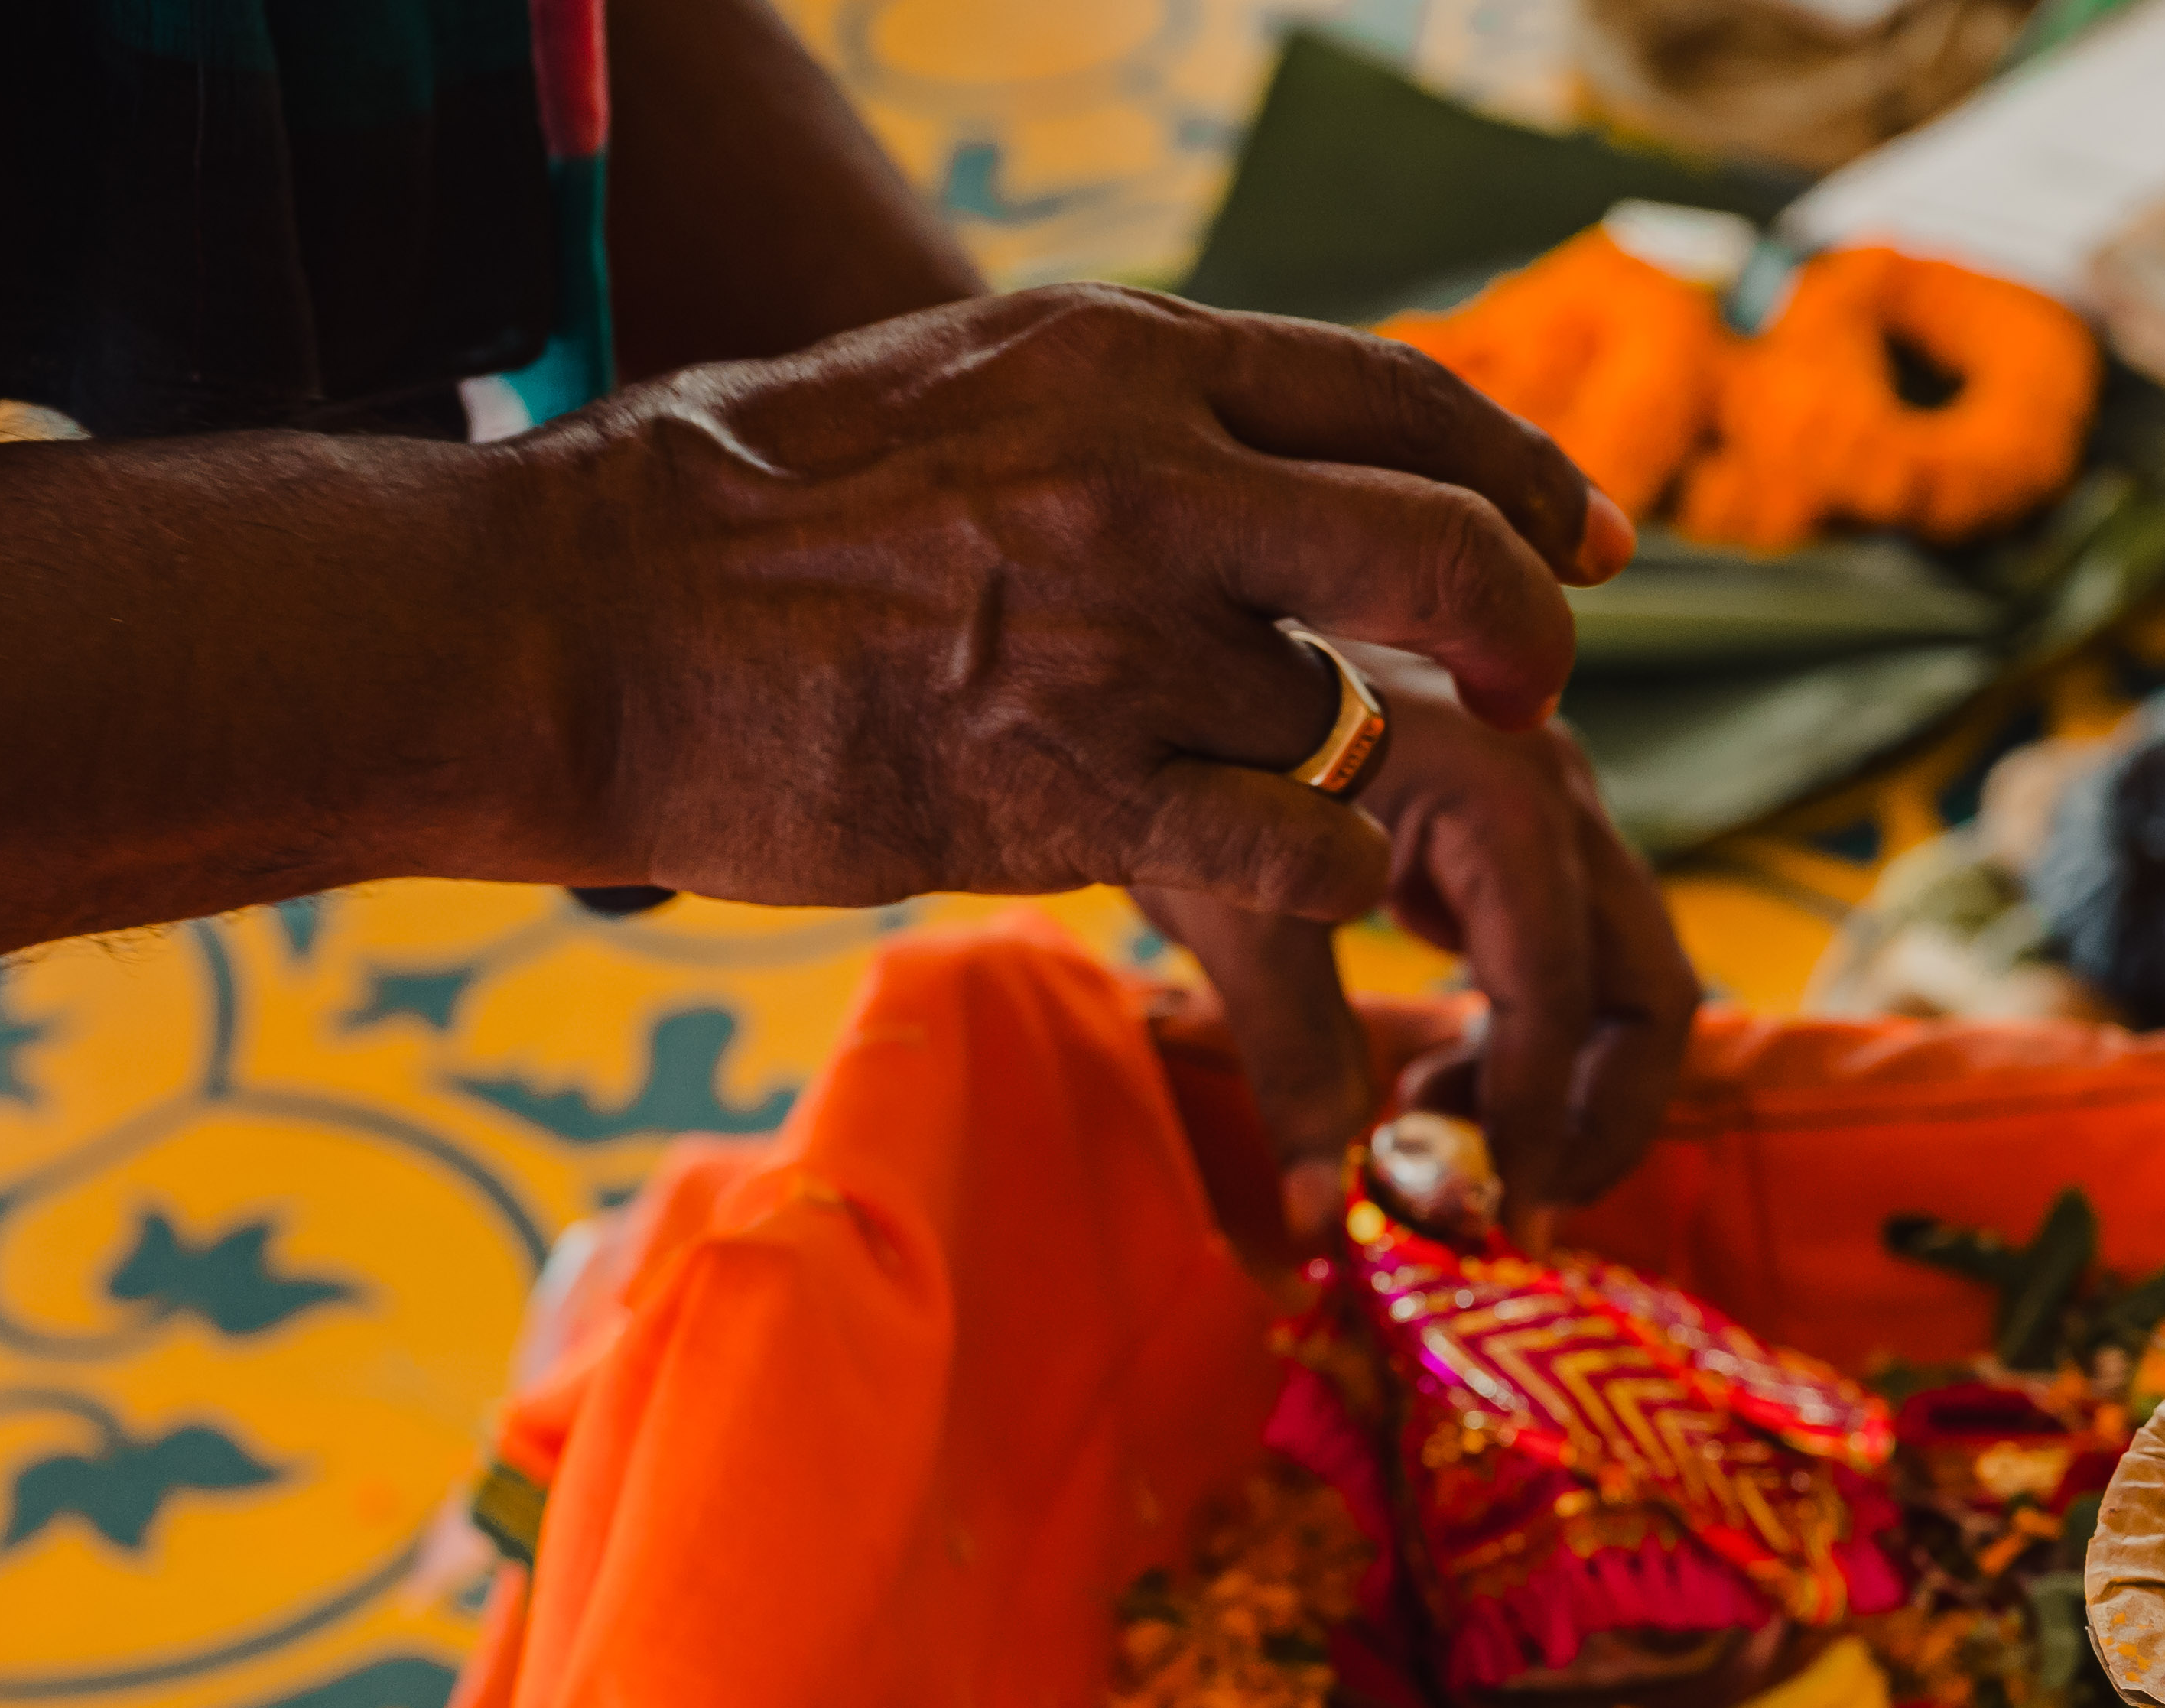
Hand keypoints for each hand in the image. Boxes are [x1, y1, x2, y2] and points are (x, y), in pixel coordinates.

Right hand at [535, 286, 1635, 918]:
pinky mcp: (1072, 790)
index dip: (1524, 474)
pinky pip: (1290, 853)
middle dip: (1525, 630)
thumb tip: (1250, 461)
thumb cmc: (743, 517)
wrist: (578, 620)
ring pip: (1349, 724)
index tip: (1587, 539)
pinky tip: (1276, 894)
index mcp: (1123, 357)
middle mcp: (1145, 477)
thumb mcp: (960, 389)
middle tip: (1543, 694)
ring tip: (1286, 825)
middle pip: (1439, 549)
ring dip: (1350, 791)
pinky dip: (1317, 892)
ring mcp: (1115, 638)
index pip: (1400, 395)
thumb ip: (1121, 419)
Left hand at [1138, 646, 1700, 1233]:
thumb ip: (1292, 1061)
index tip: (1496, 1221)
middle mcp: (1556, 790)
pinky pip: (1582, 959)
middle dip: (1598, 1120)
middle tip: (1513, 1206)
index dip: (1534, 1123)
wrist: (1171, 635)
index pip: (1556, 994)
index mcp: (1499, 792)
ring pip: (1632, 980)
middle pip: (1650, 991)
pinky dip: (1542, 1041)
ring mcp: (1554, 807)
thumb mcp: (1234, 912)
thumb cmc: (1191, 747)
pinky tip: (1440, 1077)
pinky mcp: (1527, 835)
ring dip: (1574, 1087)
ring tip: (1450, 1132)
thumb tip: (1318, 1220)